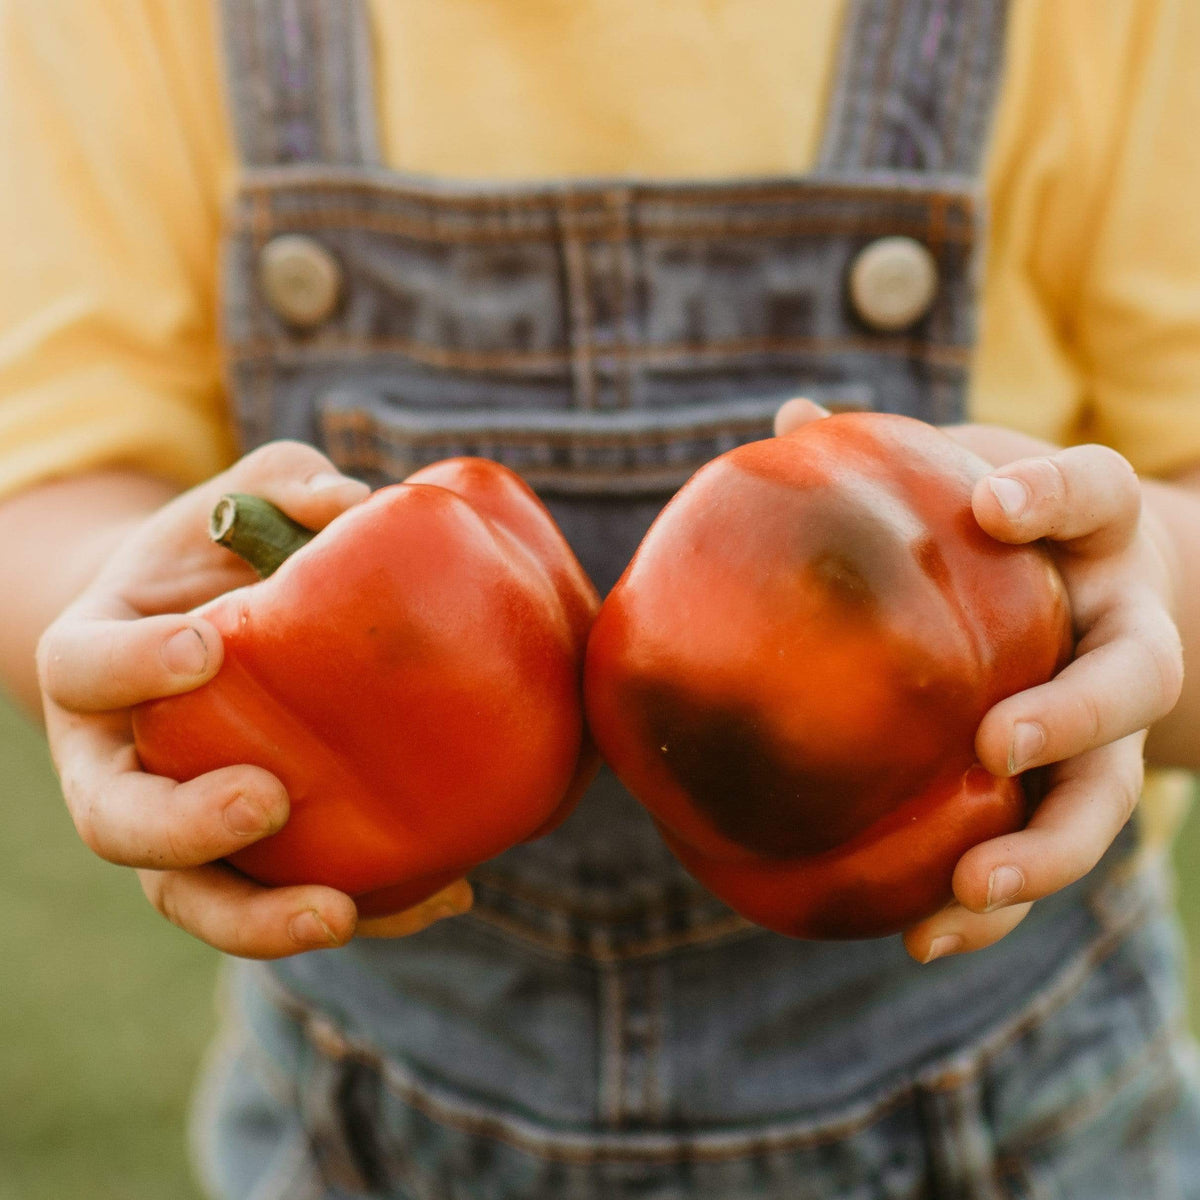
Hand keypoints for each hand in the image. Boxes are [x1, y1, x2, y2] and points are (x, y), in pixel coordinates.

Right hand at [37, 441, 472, 958]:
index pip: (85, 669)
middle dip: (185, 825)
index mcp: (98, 666)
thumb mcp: (242, 501)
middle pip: (118, 823)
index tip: (206, 645)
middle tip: (266, 798)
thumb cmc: (217, 556)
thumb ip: (285, 487)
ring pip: (190, 897)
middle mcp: (118, 763)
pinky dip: (368, 910)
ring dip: (258, 919)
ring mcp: (175, 823)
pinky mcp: (248, 857)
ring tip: (341, 913)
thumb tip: (356, 505)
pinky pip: (287, 899)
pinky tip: (448, 895)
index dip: (132, 666)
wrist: (205, 628)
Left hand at [774, 400, 1182, 960]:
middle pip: (1135, 676)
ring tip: (974, 885)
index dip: (1056, 496)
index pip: (1097, 493)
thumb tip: (791, 421)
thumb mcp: (962, 475)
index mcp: (1094, 531)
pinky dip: (995, 906)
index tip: (993, 503)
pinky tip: (924, 937)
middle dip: (1074, 714)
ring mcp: (1110, 720)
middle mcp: (1122, 628)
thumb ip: (894, 458)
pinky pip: (1046, 851)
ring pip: (1109, 792)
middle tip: (997, 742)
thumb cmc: (999, 521)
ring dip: (1047, 847)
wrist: (1082, 581)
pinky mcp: (1077, 789)